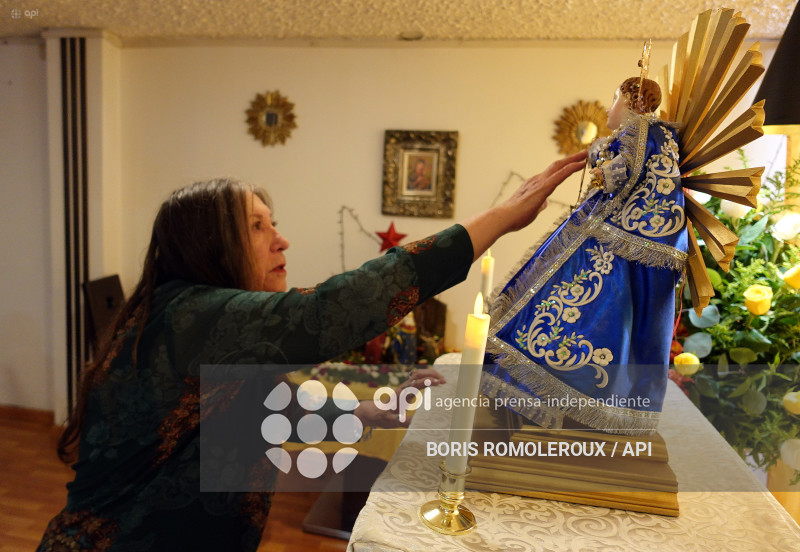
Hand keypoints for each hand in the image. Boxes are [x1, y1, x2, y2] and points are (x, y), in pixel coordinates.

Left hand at [353, 368, 445, 427]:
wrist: (374, 412)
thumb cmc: (383, 417)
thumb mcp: (392, 421)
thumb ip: (402, 421)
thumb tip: (413, 422)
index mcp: (403, 394)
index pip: (417, 383)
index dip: (428, 381)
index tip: (440, 383)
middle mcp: (404, 388)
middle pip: (418, 373)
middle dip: (432, 374)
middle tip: (445, 380)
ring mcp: (405, 387)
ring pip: (418, 374)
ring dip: (430, 374)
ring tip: (442, 380)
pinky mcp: (406, 388)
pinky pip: (417, 378)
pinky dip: (427, 377)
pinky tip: (434, 382)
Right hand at [461, 150, 586, 259]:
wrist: (504, 217)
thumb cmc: (515, 216)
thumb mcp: (532, 210)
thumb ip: (539, 205)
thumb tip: (545, 203)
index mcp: (534, 185)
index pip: (552, 173)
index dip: (564, 167)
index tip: (574, 163)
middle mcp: (537, 180)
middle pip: (557, 165)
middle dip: (571, 158)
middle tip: (584, 152)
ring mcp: (540, 182)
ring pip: (560, 167)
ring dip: (574, 159)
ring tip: (586, 154)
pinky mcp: (543, 187)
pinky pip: (560, 175)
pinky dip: (572, 168)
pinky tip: (581, 164)